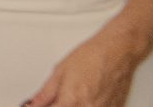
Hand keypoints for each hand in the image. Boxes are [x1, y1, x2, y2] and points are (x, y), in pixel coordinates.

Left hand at [23, 35, 138, 106]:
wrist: (117, 51)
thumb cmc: (92, 56)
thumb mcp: (60, 71)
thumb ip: (45, 93)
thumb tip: (34, 103)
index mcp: (72, 101)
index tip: (39, 104)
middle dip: (58, 104)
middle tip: (57, 98)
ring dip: (73, 104)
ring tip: (74, 93)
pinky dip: (86, 105)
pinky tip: (86, 96)